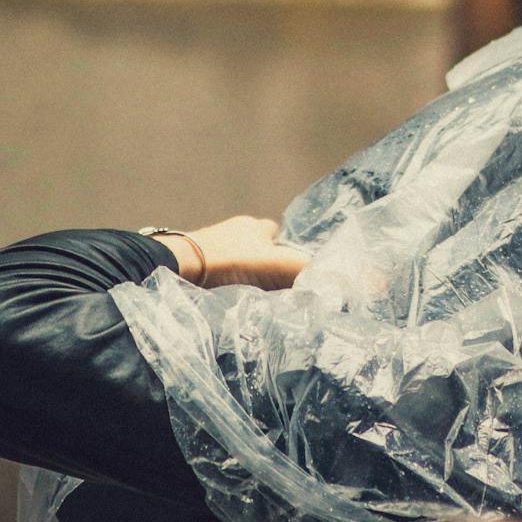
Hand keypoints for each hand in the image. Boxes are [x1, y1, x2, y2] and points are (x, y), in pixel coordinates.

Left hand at [150, 216, 307, 289]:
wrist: (180, 267)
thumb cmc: (233, 261)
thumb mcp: (280, 265)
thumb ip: (309, 271)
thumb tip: (341, 283)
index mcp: (256, 225)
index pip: (278, 235)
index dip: (287, 254)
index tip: (290, 275)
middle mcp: (233, 229)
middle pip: (256, 247)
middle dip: (263, 265)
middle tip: (269, 288)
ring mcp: (210, 243)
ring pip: (236, 259)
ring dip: (241, 274)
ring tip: (246, 296)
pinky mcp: (192, 259)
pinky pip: (216, 270)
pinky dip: (222, 281)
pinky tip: (224, 296)